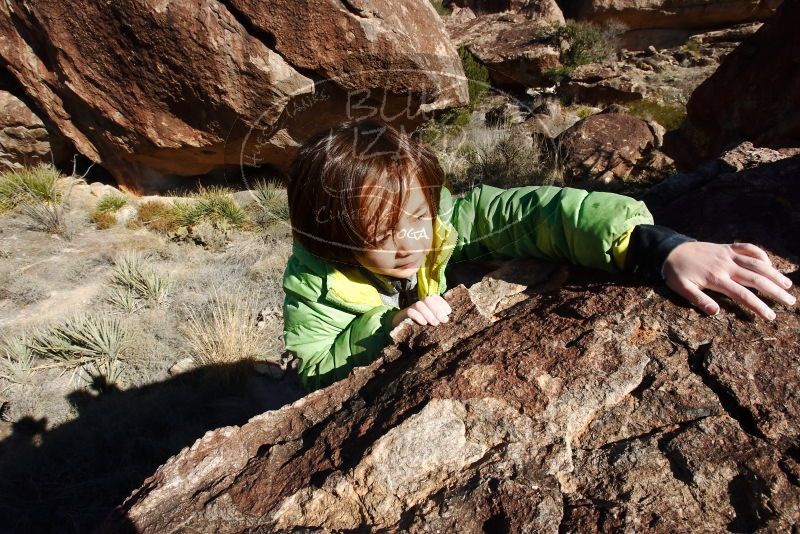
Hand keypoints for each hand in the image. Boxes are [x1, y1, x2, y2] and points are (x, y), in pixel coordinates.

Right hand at [391, 295, 451, 327]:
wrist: (402, 325)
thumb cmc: (421, 323)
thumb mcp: (431, 319)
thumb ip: (438, 317)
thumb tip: (447, 319)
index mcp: (428, 302)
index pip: (436, 297)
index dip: (443, 303)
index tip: (448, 312)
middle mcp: (421, 302)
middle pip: (428, 299)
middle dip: (437, 309)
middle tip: (443, 320)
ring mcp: (412, 307)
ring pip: (419, 305)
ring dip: (429, 314)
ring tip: (435, 323)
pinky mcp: (405, 313)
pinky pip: (411, 312)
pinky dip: (418, 317)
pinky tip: (424, 323)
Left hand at [662, 241, 794, 320]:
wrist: (669, 249)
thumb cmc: (675, 272)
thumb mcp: (681, 289)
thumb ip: (698, 300)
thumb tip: (715, 312)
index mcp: (716, 279)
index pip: (743, 295)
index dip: (758, 306)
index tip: (770, 316)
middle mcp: (726, 265)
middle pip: (756, 279)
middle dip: (775, 291)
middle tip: (790, 301)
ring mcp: (728, 254)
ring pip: (757, 263)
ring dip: (774, 273)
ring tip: (787, 285)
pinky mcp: (727, 247)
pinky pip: (748, 248)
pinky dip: (761, 254)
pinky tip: (769, 264)